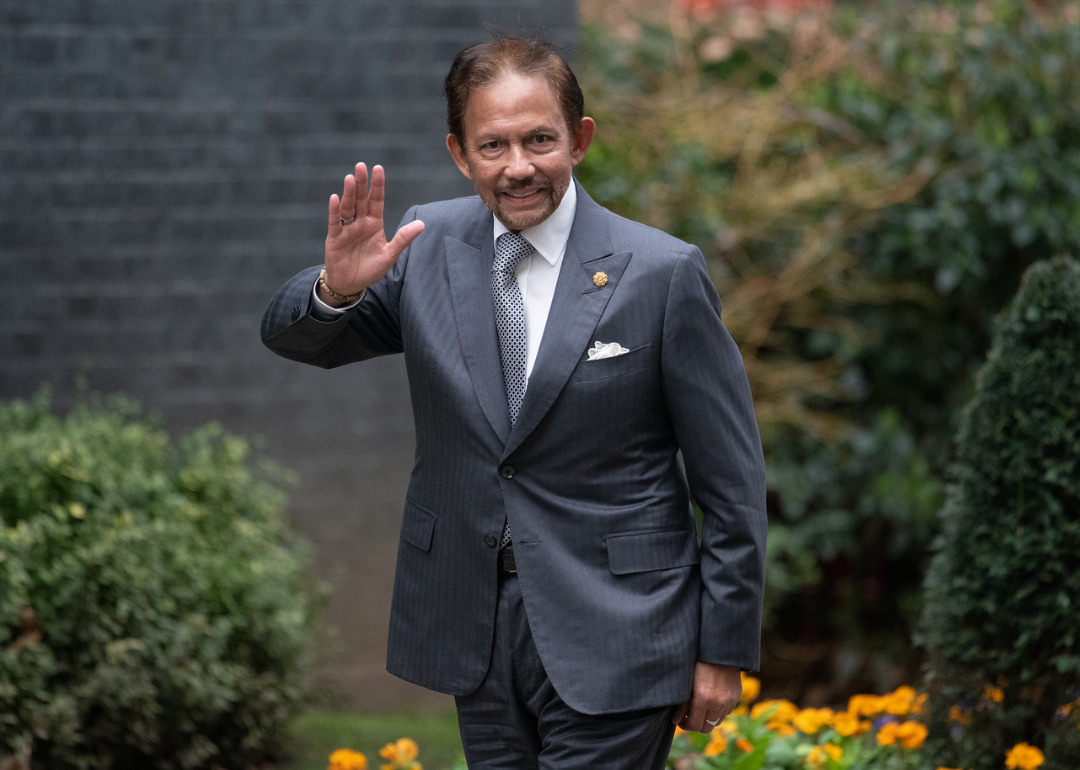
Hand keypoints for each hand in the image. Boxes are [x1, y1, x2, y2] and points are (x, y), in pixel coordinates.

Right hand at [321, 163, 424, 305]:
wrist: (351, 284)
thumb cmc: (370, 269)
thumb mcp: (390, 255)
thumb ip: (403, 239)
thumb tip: (422, 224)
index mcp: (374, 224)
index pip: (376, 200)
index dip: (377, 185)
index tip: (378, 168)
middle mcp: (360, 222)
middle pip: (361, 199)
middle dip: (362, 183)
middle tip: (361, 166)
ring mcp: (347, 229)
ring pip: (348, 207)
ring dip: (349, 193)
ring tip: (351, 178)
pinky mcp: (335, 238)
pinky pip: (335, 222)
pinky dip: (334, 210)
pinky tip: (335, 198)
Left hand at [671, 662, 741, 732]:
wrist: (719, 649)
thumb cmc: (697, 662)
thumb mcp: (686, 681)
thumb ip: (682, 704)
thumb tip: (675, 721)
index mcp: (703, 699)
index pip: (694, 725)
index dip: (685, 726)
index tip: (680, 721)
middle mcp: (718, 703)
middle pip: (706, 728)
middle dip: (696, 725)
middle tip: (688, 717)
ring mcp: (729, 701)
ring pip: (717, 722)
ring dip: (708, 719)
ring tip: (700, 709)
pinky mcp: (736, 696)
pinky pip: (726, 712)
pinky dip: (718, 711)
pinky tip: (711, 701)